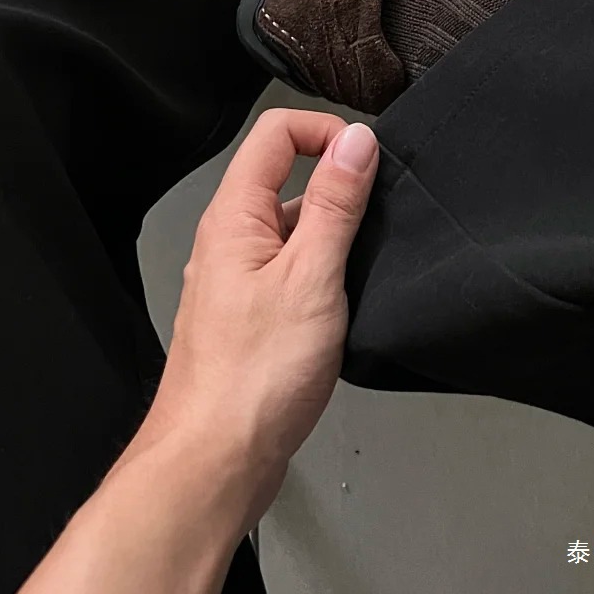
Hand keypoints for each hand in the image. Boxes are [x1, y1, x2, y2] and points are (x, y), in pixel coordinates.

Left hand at [125, 108, 378, 527]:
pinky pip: (292, 271)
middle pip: (286, 177)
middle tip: (380, 219)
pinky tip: (346, 308)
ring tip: (365, 271)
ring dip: (334, 236)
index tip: (369, 160)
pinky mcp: (250, 318)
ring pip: (293, 229)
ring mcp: (237, 280)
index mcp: (234, 216)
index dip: (326, 131)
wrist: (214, 463)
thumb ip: (336, 204)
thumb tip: (356, 140)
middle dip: (339, 186)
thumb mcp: (312, 277)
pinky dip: (324, 275)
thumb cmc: (254, 377)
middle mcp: (229, 240)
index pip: (276, 132)